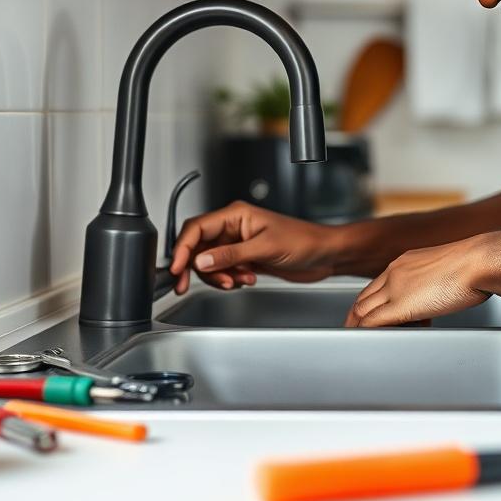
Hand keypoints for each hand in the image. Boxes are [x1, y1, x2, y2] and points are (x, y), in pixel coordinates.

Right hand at [169, 201, 338, 293]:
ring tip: (238, 280)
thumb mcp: (265, 248)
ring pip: (209, 262)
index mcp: (236, 215)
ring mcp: (239, 244)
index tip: (175, 268)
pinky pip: (224, 270)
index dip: (182, 248)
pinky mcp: (245, 258)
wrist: (325, 254)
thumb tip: (200, 260)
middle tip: (188, 286)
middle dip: (196, 268)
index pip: (196, 228)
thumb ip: (230, 255)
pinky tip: (246, 280)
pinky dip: (229, 279)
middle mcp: (234, 227)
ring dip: (218, 276)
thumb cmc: (304, 241)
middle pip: (198, 247)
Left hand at [345, 236, 490, 326]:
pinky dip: (365, 332)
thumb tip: (446, 291)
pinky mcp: (401, 305)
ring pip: (362, 310)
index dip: (370, 302)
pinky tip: (366, 340)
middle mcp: (396, 272)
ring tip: (357, 340)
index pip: (378, 284)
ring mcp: (396, 288)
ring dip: (358, 326)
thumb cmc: (477, 264)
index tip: (368, 314)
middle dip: (356, 316)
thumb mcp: (449, 267)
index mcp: (406, 261)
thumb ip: (438, 279)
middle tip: (355, 331)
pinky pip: (372, 322)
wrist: (481, 260)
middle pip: (364, 297)